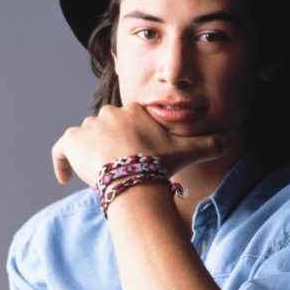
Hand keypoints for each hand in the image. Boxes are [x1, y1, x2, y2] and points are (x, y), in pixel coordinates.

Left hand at [51, 104, 226, 186]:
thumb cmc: (160, 164)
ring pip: (86, 139)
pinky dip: (61, 162)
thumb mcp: (189, 151)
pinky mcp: (72, 141)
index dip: (131, 141)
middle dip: (111, 147)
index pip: (129, 122)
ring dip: (90, 155)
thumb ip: (209, 144)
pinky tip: (64, 178)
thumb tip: (228, 139)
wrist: (133, 176)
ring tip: (100, 177)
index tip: (135, 157)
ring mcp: (89, 126)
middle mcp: (110, 113)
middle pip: (107, 129)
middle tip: (120, 170)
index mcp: (135, 111)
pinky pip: (61, 150)